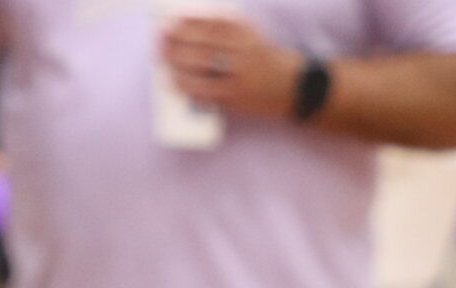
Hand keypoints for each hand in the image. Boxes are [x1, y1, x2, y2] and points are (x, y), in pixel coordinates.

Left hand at [160, 14, 304, 121]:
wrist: (295, 87)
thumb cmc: (266, 60)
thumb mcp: (251, 35)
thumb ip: (224, 30)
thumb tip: (187, 29)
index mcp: (245, 31)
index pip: (208, 23)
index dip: (185, 24)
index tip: (169, 24)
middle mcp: (242, 50)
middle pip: (200, 43)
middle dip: (175, 42)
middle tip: (160, 42)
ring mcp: (239, 75)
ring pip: (200, 66)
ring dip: (176, 63)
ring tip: (163, 60)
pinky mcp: (236, 96)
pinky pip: (205, 91)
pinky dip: (187, 86)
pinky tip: (176, 82)